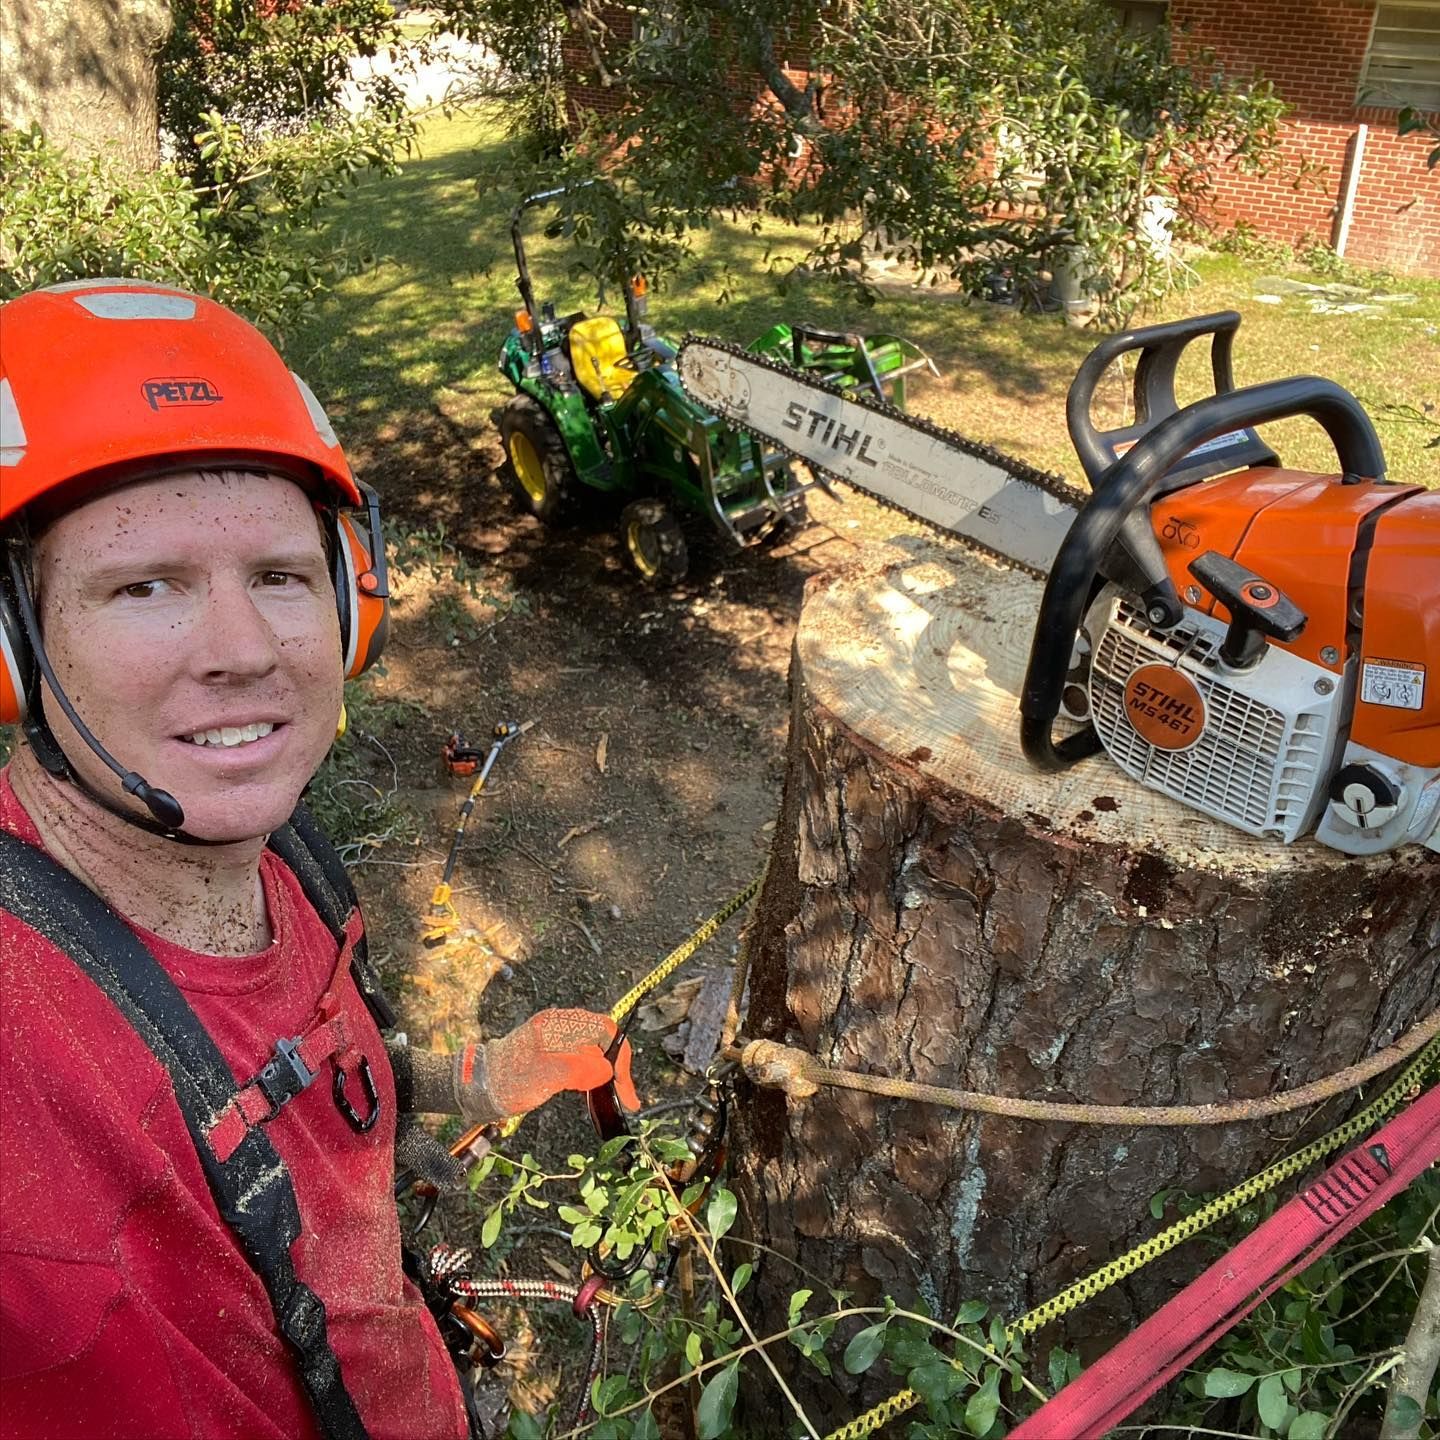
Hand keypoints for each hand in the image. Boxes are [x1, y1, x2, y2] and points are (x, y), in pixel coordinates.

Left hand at [453, 1009, 638, 1121]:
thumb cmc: (506, 1080)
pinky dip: (592, 1076)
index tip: (622, 1083)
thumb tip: (606, 1070)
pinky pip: (582, 1061)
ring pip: (594, 1052)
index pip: (604, 1029)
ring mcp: (557, 1041)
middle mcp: (561, 1028)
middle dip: (617, 1066)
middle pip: (602, 1040)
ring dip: (606, 1073)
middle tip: (626, 1097)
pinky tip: (595, 1094)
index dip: (619, 1055)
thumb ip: (578, 1070)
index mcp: (559, 1025)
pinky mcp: (553, 1055)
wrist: (475, 1087)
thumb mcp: (544, 1076)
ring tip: (616, 1098)